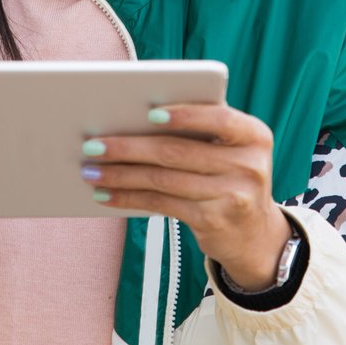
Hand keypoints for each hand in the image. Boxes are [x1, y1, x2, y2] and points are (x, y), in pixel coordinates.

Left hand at [82, 104, 292, 289]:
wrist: (254, 233)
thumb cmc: (229, 176)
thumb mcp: (229, 149)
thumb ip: (199, 131)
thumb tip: (131, 120)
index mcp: (253, 135)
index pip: (218, 119)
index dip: (184, 115)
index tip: (149, 112)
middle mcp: (249, 165)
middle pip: (178, 151)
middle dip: (129, 147)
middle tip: (93, 144)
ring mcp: (233, 196)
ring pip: (164, 179)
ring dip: (121, 174)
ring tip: (91, 170)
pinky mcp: (212, 220)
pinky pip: (161, 204)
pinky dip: (129, 197)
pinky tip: (107, 193)